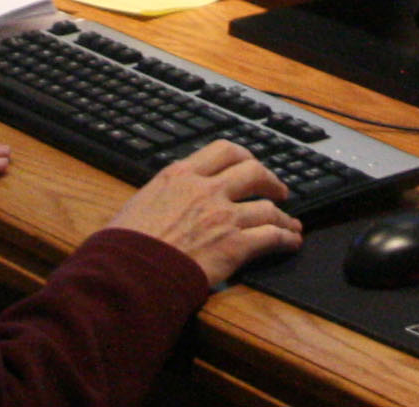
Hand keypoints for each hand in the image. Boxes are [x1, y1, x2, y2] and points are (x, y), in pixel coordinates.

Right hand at [103, 139, 301, 286]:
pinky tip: (290, 242)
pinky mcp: (234, 246)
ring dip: (283, 216)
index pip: (223, 150)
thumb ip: (168, 192)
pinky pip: (271, 237)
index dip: (244, 157)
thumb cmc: (128, 240)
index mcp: (181, 174)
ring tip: (289, 223)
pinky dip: (286, 238)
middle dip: (271, 181)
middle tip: (278, 191)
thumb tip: (175, 197)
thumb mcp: (143, 199)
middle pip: (253, 171)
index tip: (250, 165)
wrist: (131, 269)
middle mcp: (206, 189)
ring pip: (268, 207)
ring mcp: (223, 217)